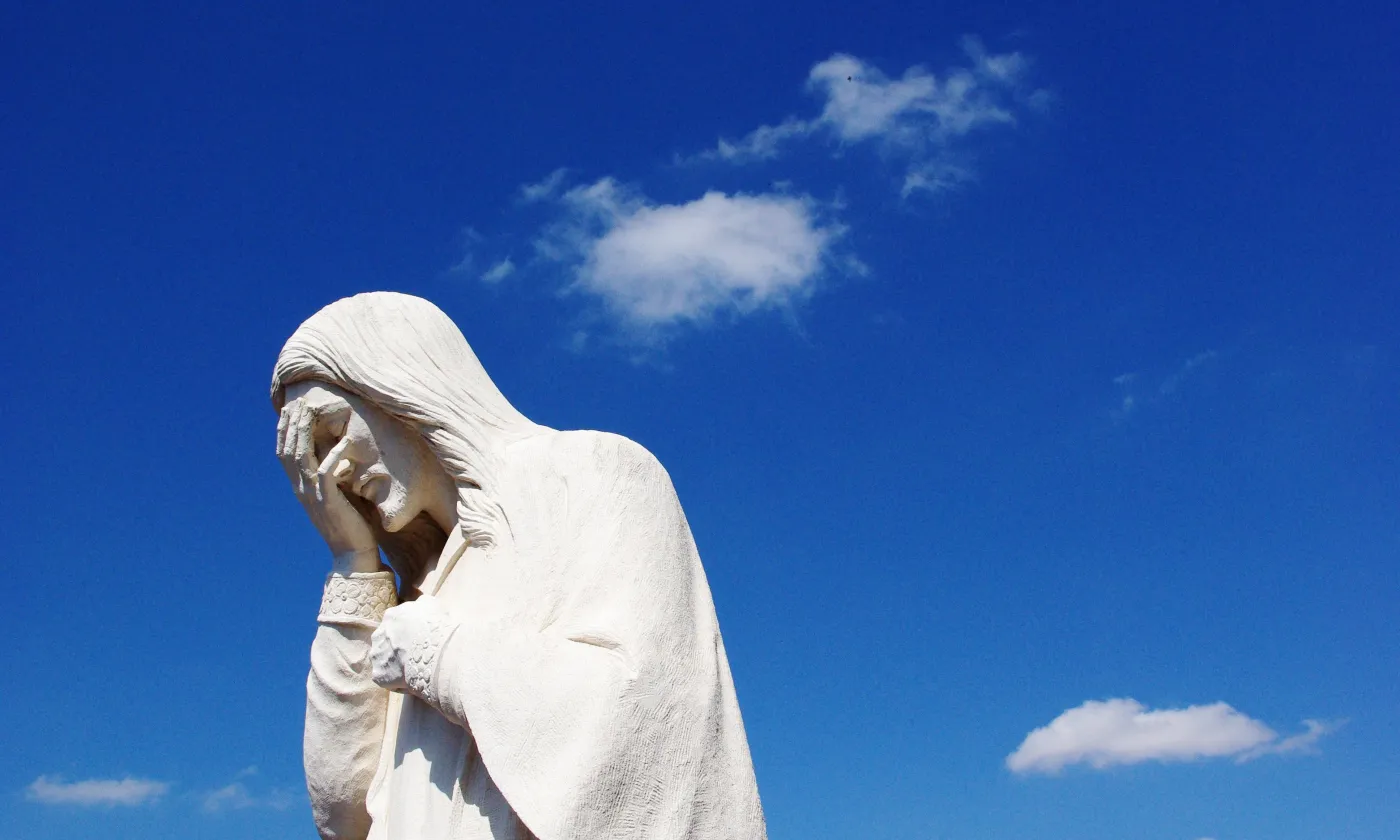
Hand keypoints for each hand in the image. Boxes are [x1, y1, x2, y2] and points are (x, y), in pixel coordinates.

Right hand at [277, 390, 379, 572]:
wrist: (352, 553)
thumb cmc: (349, 522)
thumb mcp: (334, 495)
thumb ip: (328, 477)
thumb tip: (332, 456)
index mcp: (301, 487)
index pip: (285, 454)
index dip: (285, 431)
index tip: (289, 409)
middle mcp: (302, 490)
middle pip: (288, 451)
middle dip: (291, 425)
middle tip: (295, 402)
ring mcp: (313, 496)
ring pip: (302, 458)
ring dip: (304, 432)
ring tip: (309, 412)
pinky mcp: (329, 502)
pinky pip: (327, 474)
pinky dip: (333, 456)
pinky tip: (343, 441)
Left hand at [371, 596, 452, 696]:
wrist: (436, 651)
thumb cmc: (437, 626)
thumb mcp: (432, 604)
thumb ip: (421, 603)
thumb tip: (419, 602)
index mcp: (391, 616)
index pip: (396, 624)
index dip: (408, 633)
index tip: (419, 639)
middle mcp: (378, 634)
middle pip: (386, 642)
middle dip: (398, 648)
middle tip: (416, 655)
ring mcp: (377, 655)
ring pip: (384, 660)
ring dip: (395, 665)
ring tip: (414, 671)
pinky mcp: (379, 675)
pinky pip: (387, 680)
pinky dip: (398, 682)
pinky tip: (412, 682)